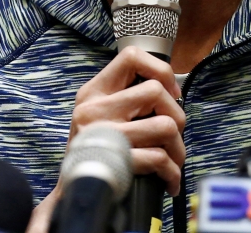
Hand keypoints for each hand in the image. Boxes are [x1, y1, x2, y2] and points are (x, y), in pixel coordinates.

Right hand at [26, 47, 184, 232]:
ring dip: (178, 147)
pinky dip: (172, 172)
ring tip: (173, 159)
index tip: (170, 92)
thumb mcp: (100, 113)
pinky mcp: (112, 161)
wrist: (72, 191)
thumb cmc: (94, 149)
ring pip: (164, 125)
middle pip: (155, 91)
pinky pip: (158, 158)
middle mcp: (94, 108)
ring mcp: (102, 134)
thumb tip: (172, 92)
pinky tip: (168, 179)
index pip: (131, 58)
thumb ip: (128, 97)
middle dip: (177, 115)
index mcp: (94, 92)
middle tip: (174, 134)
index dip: (160, 70)